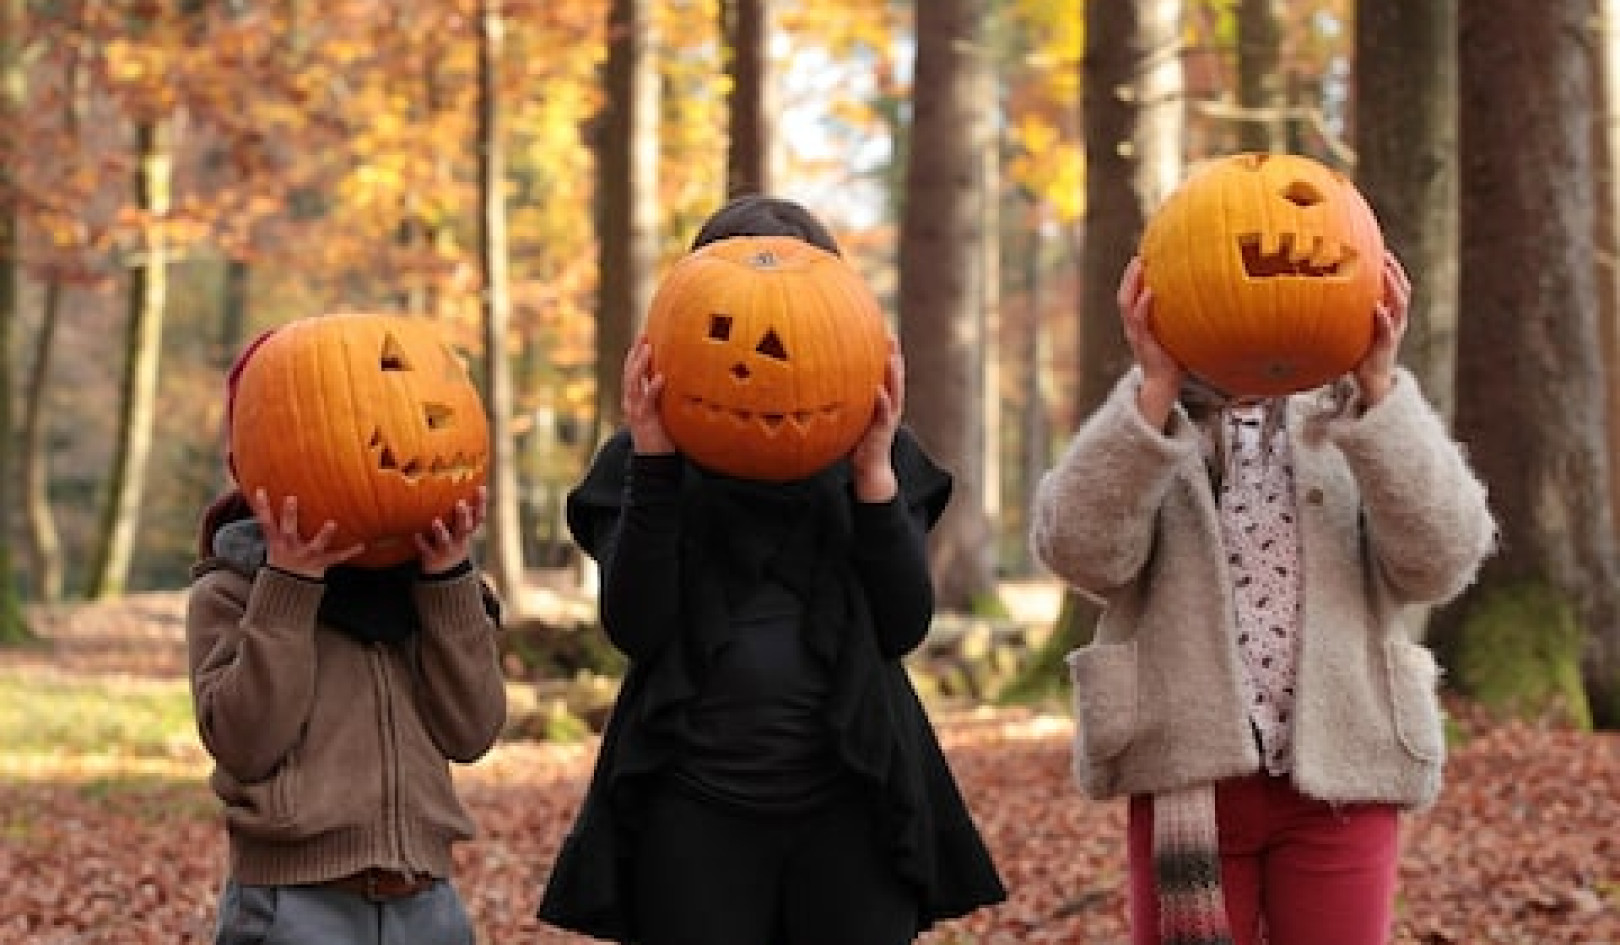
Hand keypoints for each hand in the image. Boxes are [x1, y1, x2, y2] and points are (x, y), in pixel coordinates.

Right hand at [251, 488, 364, 579]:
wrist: (289, 586)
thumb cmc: (283, 555)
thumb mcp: (274, 541)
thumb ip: (273, 521)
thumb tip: (263, 494)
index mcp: (277, 541)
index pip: (266, 522)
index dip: (261, 507)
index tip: (260, 490)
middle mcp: (290, 547)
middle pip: (288, 530)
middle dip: (288, 515)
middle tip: (290, 498)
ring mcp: (306, 555)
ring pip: (314, 545)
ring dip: (323, 535)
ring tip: (332, 523)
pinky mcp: (321, 563)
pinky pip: (335, 557)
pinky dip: (349, 552)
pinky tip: (362, 545)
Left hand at [415, 485, 486, 575]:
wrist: (446, 571)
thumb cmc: (453, 539)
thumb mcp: (462, 527)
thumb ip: (465, 509)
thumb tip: (468, 481)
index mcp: (468, 531)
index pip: (479, 517)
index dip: (482, 504)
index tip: (481, 488)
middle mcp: (459, 540)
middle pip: (465, 528)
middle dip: (463, 516)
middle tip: (460, 503)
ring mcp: (446, 549)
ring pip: (445, 541)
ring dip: (441, 531)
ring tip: (435, 521)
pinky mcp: (432, 557)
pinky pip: (426, 550)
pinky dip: (421, 543)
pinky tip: (415, 534)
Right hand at [622, 337, 674, 454]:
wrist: (653, 462)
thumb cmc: (660, 436)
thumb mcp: (661, 412)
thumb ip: (663, 398)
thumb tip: (679, 380)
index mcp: (634, 399)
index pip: (631, 372)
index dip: (634, 355)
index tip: (642, 337)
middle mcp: (631, 403)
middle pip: (629, 373)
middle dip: (635, 354)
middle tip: (643, 336)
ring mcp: (635, 411)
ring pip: (633, 383)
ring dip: (640, 365)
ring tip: (648, 349)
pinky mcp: (644, 421)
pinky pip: (647, 401)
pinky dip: (652, 388)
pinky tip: (661, 377)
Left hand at [850, 339, 901, 501]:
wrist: (868, 469)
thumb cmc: (855, 441)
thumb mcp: (849, 416)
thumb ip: (841, 400)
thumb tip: (813, 382)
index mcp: (882, 400)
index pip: (884, 373)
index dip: (883, 353)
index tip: (880, 331)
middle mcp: (889, 406)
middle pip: (893, 376)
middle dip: (893, 355)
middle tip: (890, 334)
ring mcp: (889, 417)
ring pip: (894, 391)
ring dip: (894, 374)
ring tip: (892, 355)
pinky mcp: (883, 430)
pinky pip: (883, 413)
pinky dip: (882, 401)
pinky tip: (877, 389)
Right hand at [1119, 256, 1183, 426]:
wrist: (1163, 384)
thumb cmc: (1173, 360)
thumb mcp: (1175, 334)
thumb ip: (1181, 319)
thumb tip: (1208, 300)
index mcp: (1138, 324)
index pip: (1130, 297)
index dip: (1132, 278)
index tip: (1141, 259)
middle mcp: (1132, 326)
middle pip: (1124, 295)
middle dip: (1129, 276)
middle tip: (1138, 257)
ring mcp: (1135, 334)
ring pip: (1126, 304)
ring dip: (1131, 283)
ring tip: (1139, 266)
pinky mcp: (1142, 343)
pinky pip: (1139, 321)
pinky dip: (1143, 305)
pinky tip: (1150, 292)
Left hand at [1354, 250, 1410, 405]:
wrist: (1371, 380)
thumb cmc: (1361, 350)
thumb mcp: (1356, 328)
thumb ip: (1349, 310)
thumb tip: (1325, 291)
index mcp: (1391, 313)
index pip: (1397, 286)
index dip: (1392, 267)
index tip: (1382, 249)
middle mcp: (1396, 320)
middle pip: (1402, 290)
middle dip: (1394, 271)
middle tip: (1384, 254)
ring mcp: (1393, 332)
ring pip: (1399, 305)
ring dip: (1392, 287)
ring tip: (1384, 271)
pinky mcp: (1385, 346)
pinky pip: (1387, 330)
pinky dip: (1384, 318)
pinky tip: (1377, 307)